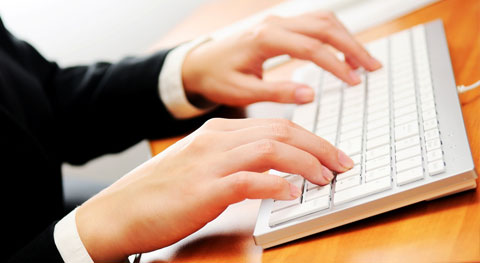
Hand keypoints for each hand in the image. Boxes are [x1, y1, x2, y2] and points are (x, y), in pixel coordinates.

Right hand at [76, 118, 353, 260]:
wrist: (119, 212)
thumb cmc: (162, 192)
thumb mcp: (202, 165)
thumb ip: (235, 161)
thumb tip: (275, 170)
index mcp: (219, 132)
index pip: (276, 126)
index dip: (311, 139)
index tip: (331, 154)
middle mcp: (217, 140)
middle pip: (281, 132)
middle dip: (319, 146)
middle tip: (341, 164)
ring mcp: (210, 163)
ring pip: (271, 149)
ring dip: (306, 163)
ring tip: (324, 178)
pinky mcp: (204, 190)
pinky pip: (249, 180)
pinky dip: (276, 184)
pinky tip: (291, 193)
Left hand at [182, 11, 381, 106]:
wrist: (200, 63)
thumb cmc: (217, 77)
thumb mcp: (242, 91)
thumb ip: (275, 93)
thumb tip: (309, 95)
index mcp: (264, 39)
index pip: (310, 47)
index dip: (335, 64)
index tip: (354, 81)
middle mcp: (275, 24)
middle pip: (324, 26)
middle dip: (352, 45)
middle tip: (372, 67)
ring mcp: (278, 21)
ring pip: (322, 20)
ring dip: (346, 37)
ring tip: (364, 61)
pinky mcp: (281, 26)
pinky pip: (314, 23)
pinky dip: (334, 35)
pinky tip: (343, 52)